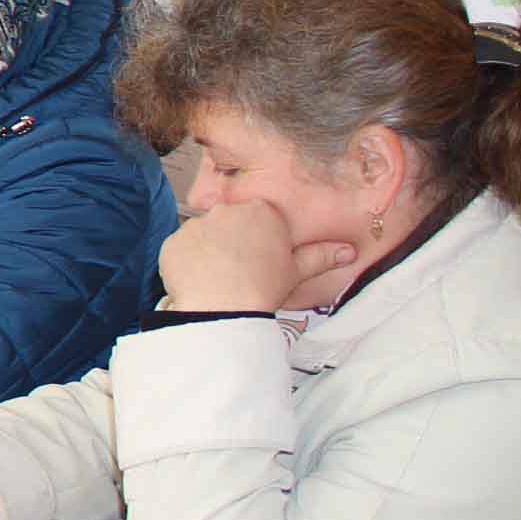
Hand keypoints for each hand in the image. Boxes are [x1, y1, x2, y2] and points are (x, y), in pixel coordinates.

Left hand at [159, 198, 357, 313]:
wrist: (223, 308)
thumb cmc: (262, 288)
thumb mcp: (298, 271)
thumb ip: (321, 256)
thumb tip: (347, 251)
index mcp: (260, 211)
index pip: (259, 217)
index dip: (260, 239)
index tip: (261, 257)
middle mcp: (225, 210)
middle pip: (230, 223)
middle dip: (234, 241)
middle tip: (240, 269)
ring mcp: (196, 224)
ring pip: (204, 235)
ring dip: (209, 251)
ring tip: (219, 278)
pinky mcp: (173, 241)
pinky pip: (181, 249)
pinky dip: (187, 262)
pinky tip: (200, 280)